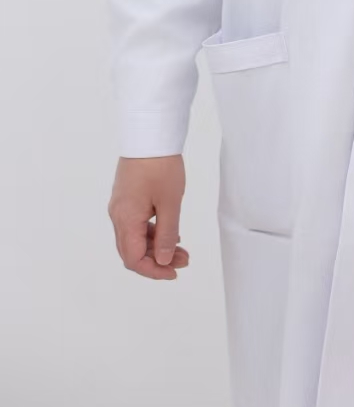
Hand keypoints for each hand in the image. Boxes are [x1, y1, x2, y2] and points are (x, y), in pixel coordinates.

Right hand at [108, 155, 189, 279]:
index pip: (133, 259)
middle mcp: (117, 215)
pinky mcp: (126, 197)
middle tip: (183, 261)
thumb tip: (163, 260)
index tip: (173, 273)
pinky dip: (152, 232)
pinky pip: (135, 223)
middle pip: (132, 251)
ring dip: (156, 246)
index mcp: (125, 219)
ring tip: (182, 248)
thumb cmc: (160, 166)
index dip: (153, 271)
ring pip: (134, 237)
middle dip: (157, 260)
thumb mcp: (170, 203)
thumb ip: (166, 234)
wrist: (149, 134)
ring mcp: (120, 206)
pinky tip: (170, 231)